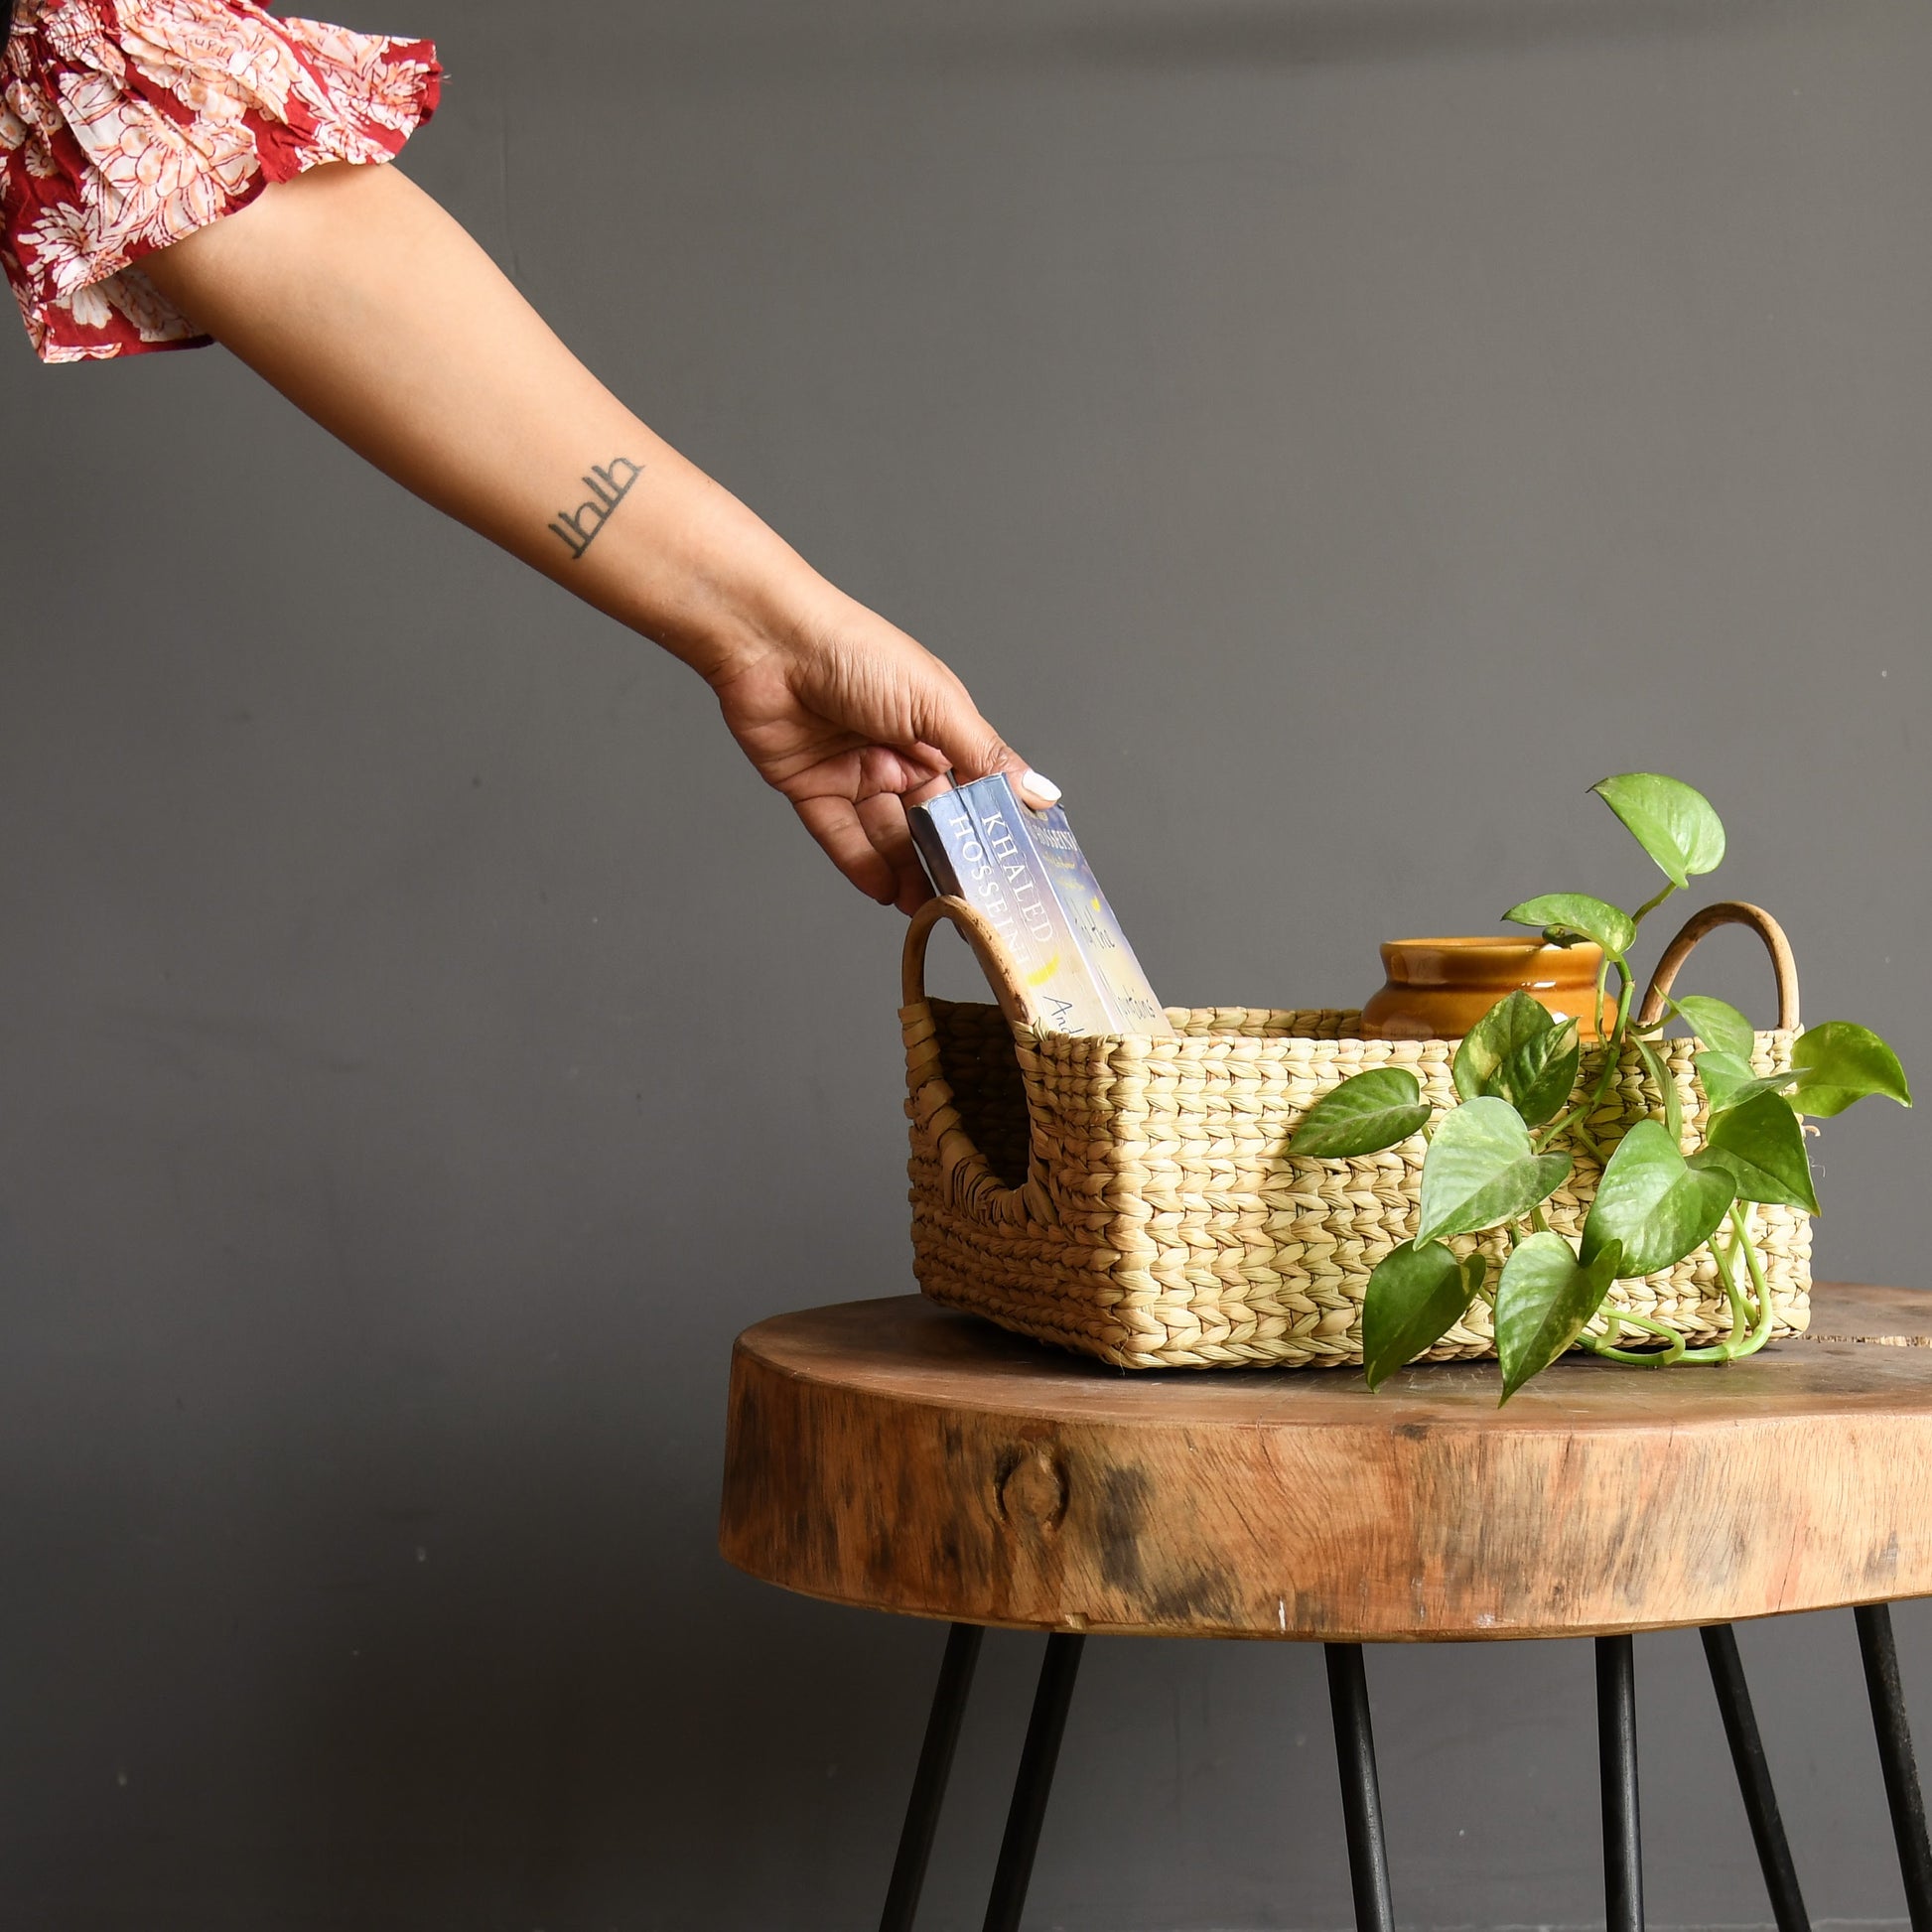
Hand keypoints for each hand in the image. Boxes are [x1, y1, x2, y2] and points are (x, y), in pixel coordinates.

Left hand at [707, 588, 1056, 912]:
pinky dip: (863, 866)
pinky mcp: (812, 788)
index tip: (1006, 870)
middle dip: (946, 861)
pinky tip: (886, 893)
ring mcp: (855, 771)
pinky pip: (842, 837)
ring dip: (907, 873)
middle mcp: (897, 753)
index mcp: (936, 729)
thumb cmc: (857, 651)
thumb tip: (1042, 792)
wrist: (768, 641)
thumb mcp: (936, 704)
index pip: (971, 791)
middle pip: (929, 822)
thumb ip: (986, 757)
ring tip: (929, 910)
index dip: (987, 830)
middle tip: (966, 903)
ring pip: (887, 837)